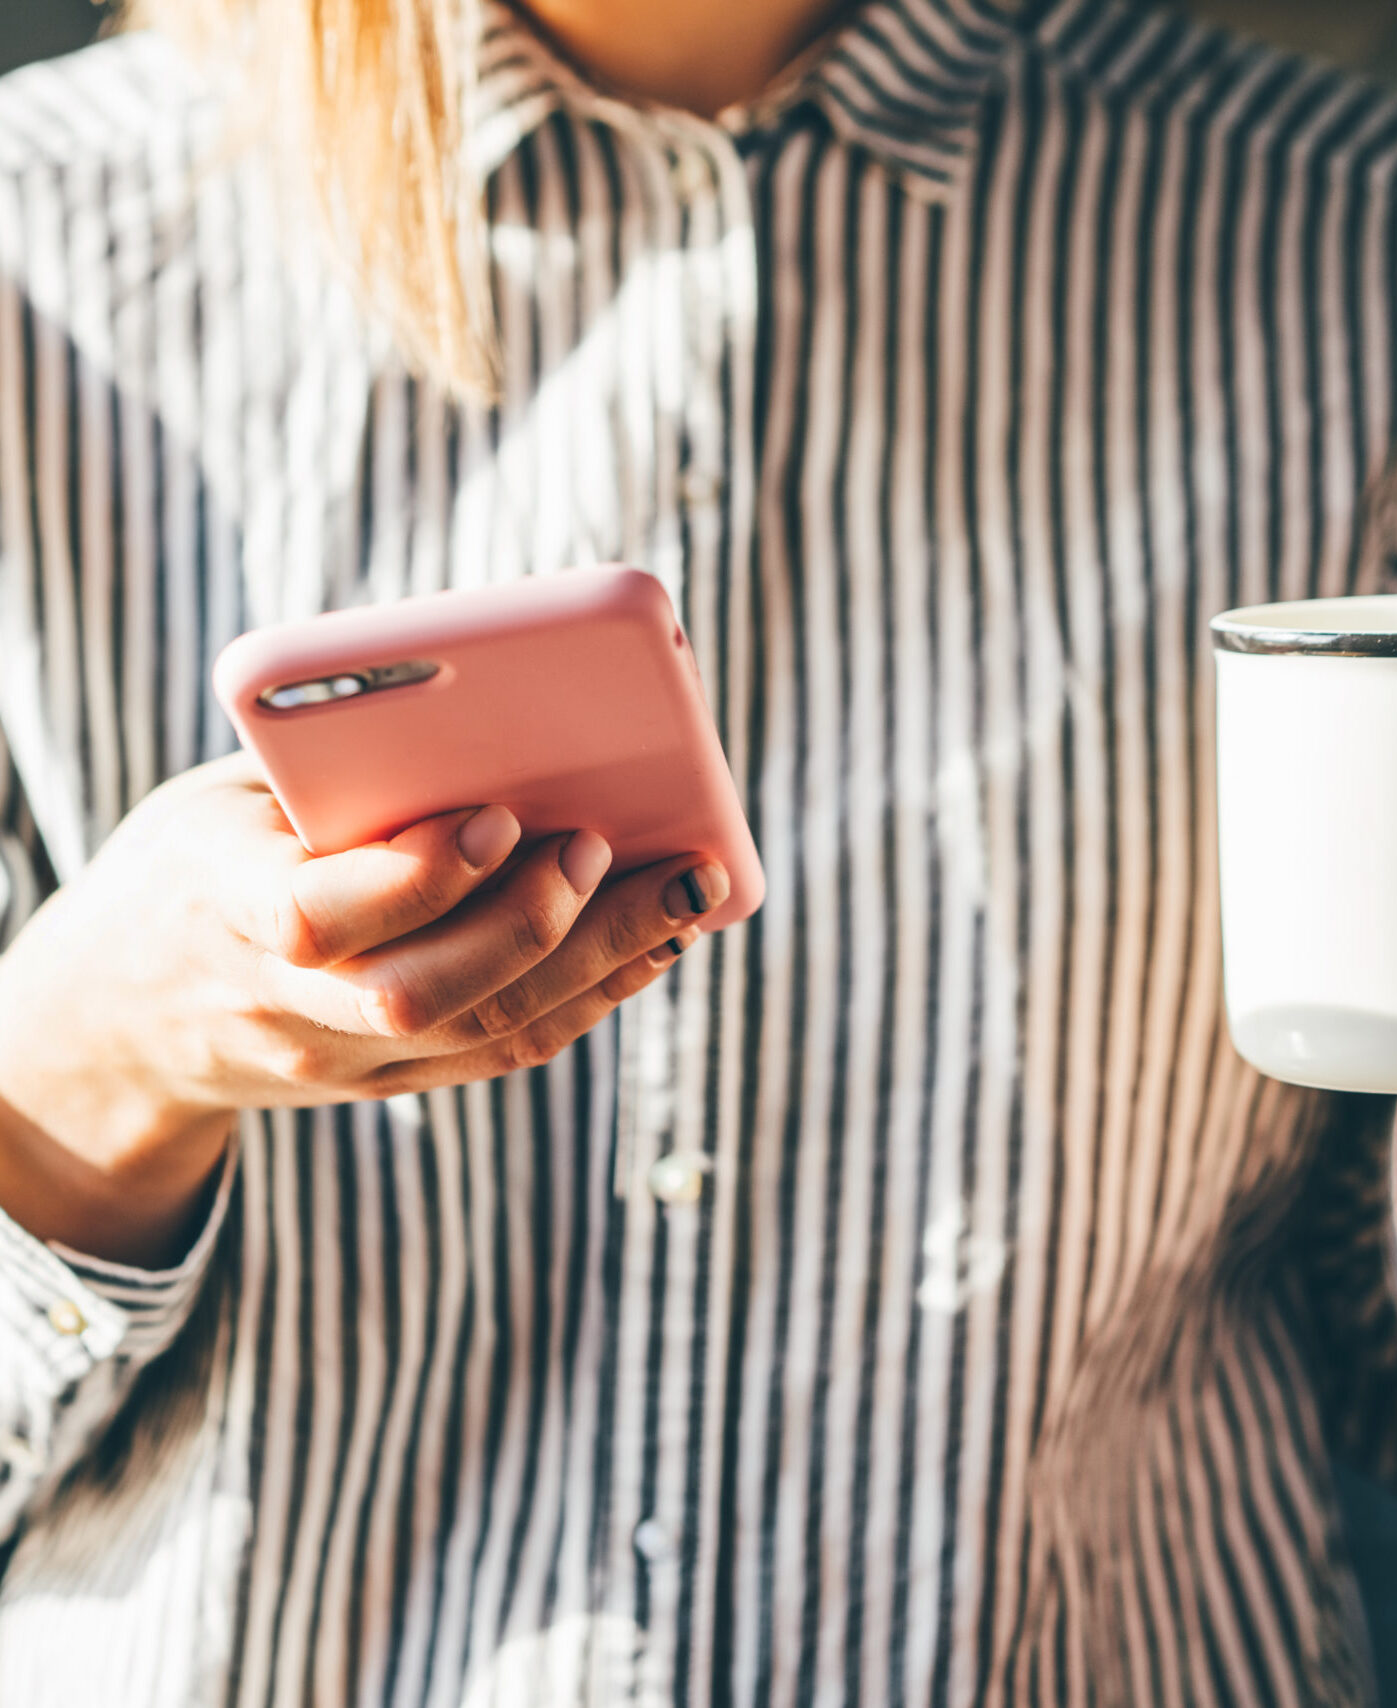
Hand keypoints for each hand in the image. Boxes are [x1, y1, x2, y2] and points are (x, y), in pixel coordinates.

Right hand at [0, 752, 727, 1264]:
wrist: (126, 1019)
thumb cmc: (198, 868)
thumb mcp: (224, 802)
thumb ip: (332, 778)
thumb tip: (500, 719)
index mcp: (222, 909)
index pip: (314, 918)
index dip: (416, 876)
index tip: (501, 817)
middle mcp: (284, 1005)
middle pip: (424, 991)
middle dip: (538, 921)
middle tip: (612, 846)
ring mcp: (342, 1059)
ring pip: (483, 1032)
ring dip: (601, 962)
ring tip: (684, 892)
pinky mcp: (391, 1083)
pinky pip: (503, 1051)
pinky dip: (593, 997)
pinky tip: (655, 942)